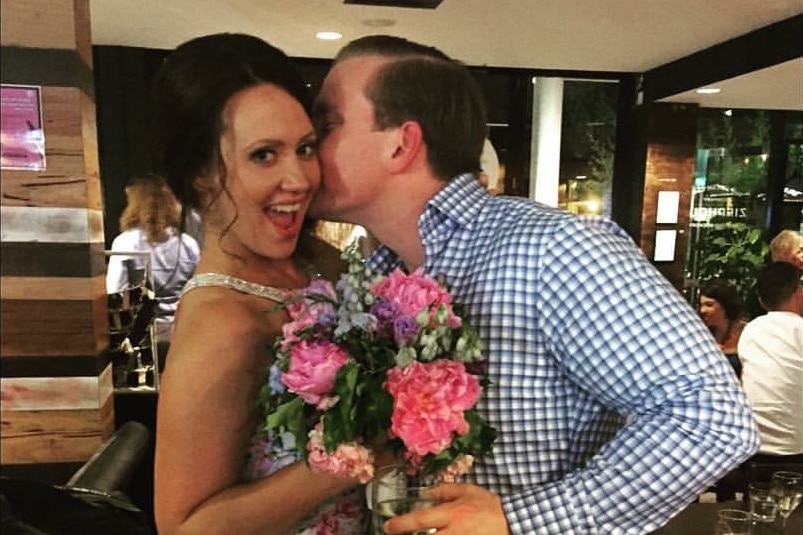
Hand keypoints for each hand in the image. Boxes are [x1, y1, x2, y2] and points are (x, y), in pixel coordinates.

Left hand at [383, 483, 508, 534]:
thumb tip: (426, 492)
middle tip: (395, 534)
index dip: (402, 524)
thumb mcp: (468, 491)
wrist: (514, 523)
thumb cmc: (489, 506)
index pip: (422, 519)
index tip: (388, 526)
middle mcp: (454, 532)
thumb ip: (445, 490)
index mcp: (452, 513)